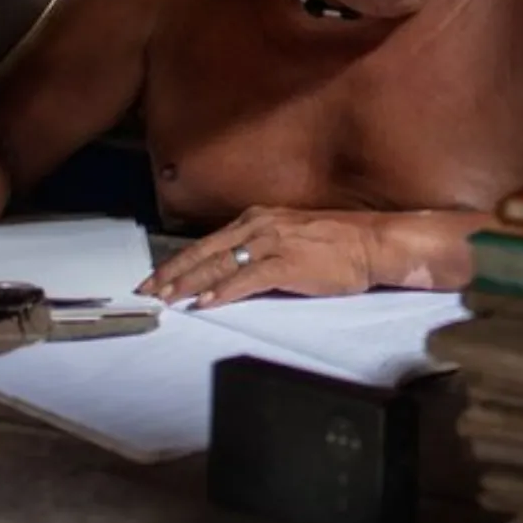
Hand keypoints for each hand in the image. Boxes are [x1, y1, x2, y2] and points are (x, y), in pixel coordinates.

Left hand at [137, 207, 377, 307]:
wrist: (374, 243)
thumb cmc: (339, 243)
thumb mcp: (292, 236)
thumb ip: (262, 247)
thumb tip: (234, 268)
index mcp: (259, 218)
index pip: (209, 242)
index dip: (179, 261)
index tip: (157, 278)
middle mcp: (261, 226)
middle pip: (206, 251)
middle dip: (173, 273)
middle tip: (148, 292)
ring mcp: (274, 243)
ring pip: (220, 264)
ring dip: (190, 283)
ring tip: (168, 299)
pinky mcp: (288, 264)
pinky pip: (247, 279)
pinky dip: (224, 292)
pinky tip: (206, 303)